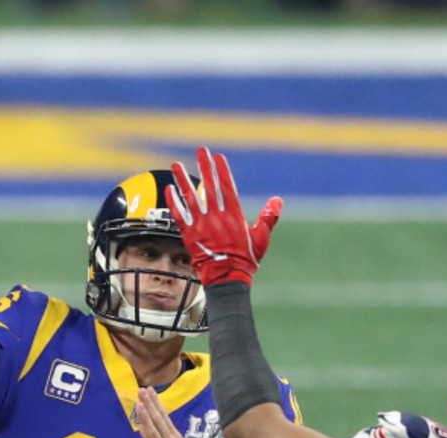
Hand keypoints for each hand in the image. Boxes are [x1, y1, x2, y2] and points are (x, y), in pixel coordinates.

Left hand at [167, 147, 281, 286]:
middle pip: (209, 186)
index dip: (223, 171)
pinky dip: (173, 202)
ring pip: (190, 198)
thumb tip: (277, 200)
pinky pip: (179, 215)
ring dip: (182, 180)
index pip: (227, 187)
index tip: (218, 157)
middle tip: (201, 150)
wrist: (227, 278)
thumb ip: (268, 217)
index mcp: (234, 216)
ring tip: (175, 165)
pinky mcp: (190, 235)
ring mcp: (201, 225)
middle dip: (205, 166)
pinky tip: (168, 189)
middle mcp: (216, 217)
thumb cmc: (245, 260)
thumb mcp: (261, 238)